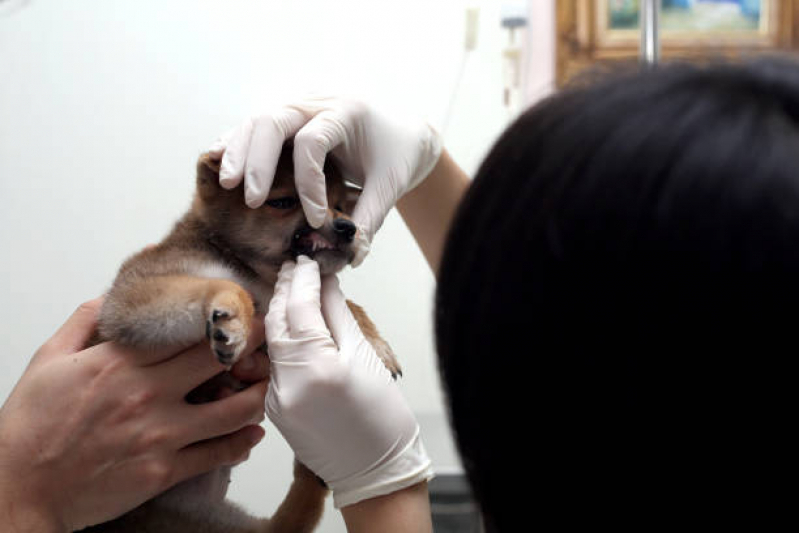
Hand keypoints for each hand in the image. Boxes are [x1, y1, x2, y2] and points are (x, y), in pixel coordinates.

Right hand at [0, 298, 267, 531]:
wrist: (19, 489)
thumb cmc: (30, 427)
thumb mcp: (48, 361)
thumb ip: (83, 324)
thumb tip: (109, 298)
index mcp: (120, 362)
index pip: (188, 330)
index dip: (222, 319)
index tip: (242, 312)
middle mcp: (147, 393)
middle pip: (220, 360)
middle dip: (251, 349)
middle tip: (264, 345)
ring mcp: (159, 433)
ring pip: (232, 409)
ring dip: (256, 396)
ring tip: (262, 388)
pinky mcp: (164, 470)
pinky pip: (218, 453)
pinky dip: (242, 442)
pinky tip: (252, 434)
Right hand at [207, 96, 441, 265]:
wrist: (404, 129)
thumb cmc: (398, 154)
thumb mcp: (390, 185)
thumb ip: (370, 217)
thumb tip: (352, 255)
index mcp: (347, 112)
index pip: (313, 141)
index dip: (308, 182)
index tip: (316, 217)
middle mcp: (318, 102)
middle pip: (273, 120)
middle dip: (256, 161)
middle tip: (249, 199)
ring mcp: (301, 106)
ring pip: (258, 119)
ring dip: (239, 151)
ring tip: (228, 184)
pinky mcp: (290, 117)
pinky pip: (257, 125)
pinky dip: (238, 142)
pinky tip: (219, 160)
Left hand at [265, 256, 432, 507]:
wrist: (373, 471)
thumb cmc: (381, 418)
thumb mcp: (366, 357)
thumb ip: (339, 315)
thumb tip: (325, 283)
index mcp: (316, 367)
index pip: (298, 307)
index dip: (301, 278)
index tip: (306, 260)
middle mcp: (287, 383)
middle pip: (276, 321)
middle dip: (283, 290)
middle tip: (293, 266)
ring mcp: (275, 399)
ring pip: (271, 341)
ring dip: (279, 311)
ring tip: (291, 287)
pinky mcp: (273, 408)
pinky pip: (273, 364)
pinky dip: (281, 339)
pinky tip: (290, 323)